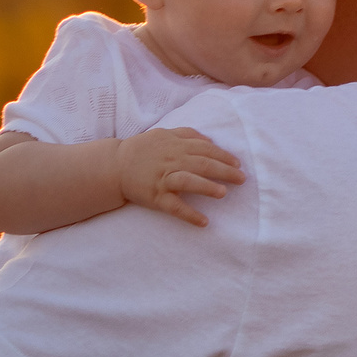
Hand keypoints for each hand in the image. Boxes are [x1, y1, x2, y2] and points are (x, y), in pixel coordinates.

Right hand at [114, 128, 243, 225]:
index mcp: (176, 145)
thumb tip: (209, 139)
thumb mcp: (163, 134)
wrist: (114, 166)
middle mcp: (171, 161)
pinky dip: (189, 214)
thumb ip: (186, 134)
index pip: (205, 149)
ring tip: (223, 193)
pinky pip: (174, 206)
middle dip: (224, 170)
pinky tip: (203, 222)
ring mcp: (163, 179)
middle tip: (242, 179)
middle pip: (202, 164)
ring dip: (206, 187)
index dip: (223, 155)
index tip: (238, 163)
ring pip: (187, 181)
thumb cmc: (141, 150)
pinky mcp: (155, 197)